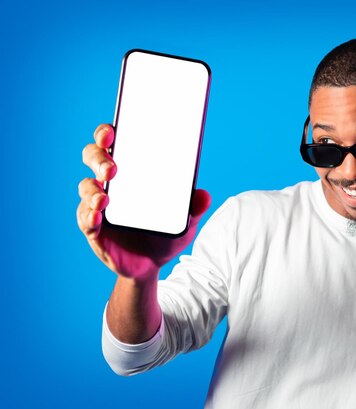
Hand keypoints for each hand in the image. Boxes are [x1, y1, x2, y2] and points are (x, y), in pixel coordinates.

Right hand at [77, 124, 210, 279]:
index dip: (107, 133)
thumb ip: (194, 207)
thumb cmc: (165, 232)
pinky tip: (97, 215)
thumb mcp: (185, 220)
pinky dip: (89, 215)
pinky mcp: (93, 228)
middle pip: (93, 158)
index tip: (111, 132)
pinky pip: (85, 218)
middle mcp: (110, 182)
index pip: (114, 143)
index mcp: (131, 171)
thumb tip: (204, 195)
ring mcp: (99, 204)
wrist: (152, 264)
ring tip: (105, 198)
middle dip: (98, 158)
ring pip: (86, 187)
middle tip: (112, 168)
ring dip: (92, 190)